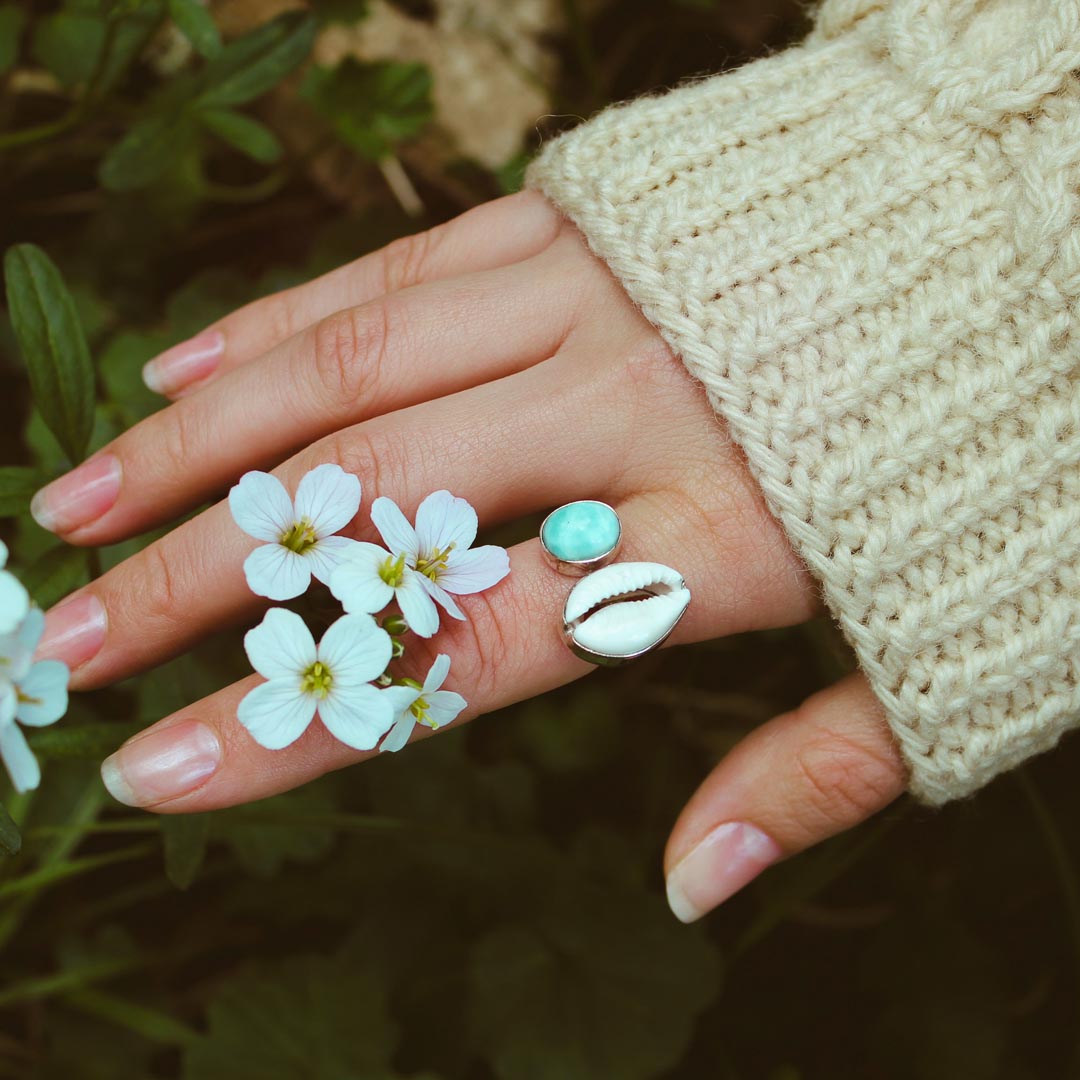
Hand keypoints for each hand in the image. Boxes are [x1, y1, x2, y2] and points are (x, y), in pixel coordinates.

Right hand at [31, 190, 905, 920]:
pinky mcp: (577, 219)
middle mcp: (628, 409)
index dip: (298, 720)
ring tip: (76, 508)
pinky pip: (399, 273)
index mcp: (715, 539)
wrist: (1040, 227)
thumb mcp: (936, 641)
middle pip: (366, 509)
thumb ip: (809, 775)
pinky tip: (190, 374)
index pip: (458, 651)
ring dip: (197, 449)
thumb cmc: (992, 450)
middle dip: (193, 584)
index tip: (161, 768)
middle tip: (61, 642)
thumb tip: (690, 885)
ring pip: (348, 374)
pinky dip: (284, 326)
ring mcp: (591, 297)